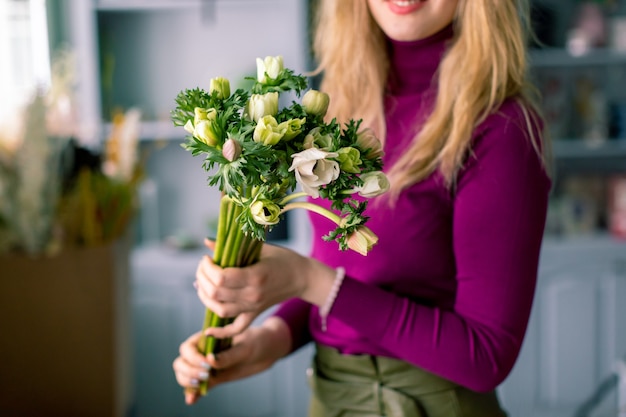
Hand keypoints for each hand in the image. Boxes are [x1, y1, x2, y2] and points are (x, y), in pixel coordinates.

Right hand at [172, 317, 290, 404]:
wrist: (266, 351)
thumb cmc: (256, 343)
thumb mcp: (245, 347)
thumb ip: (228, 355)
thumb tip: (210, 360)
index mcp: (207, 338)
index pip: (187, 348)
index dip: (193, 358)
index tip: (207, 364)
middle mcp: (203, 351)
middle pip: (181, 362)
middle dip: (188, 371)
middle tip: (206, 375)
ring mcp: (206, 366)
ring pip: (185, 374)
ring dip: (187, 382)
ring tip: (200, 386)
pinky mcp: (213, 378)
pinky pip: (197, 387)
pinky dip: (192, 393)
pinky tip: (192, 400)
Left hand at [194, 239, 334, 337]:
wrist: (303, 277)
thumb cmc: (283, 259)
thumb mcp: (260, 247)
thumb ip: (234, 246)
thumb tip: (207, 243)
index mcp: (255, 276)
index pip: (220, 278)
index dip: (207, 268)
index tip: (207, 258)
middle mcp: (252, 295)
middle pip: (216, 293)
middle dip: (202, 278)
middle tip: (203, 267)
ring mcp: (253, 307)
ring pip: (220, 310)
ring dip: (205, 297)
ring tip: (202, 283)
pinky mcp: (254, 314)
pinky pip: (235, 329)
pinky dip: (221, 333)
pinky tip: (208, 330)